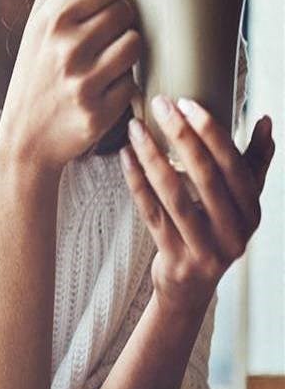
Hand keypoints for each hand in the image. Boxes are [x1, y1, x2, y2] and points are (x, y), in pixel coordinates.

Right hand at [0, 0, 141, 175]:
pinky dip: (122, 84)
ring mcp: (83, 80)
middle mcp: (65, 46)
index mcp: (50, 18)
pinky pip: (133, 80)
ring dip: (124, 52)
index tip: (97, 8)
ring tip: (102, 62)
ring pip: (134, 43)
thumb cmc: (35, 69)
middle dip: (118, 22)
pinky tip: (101, 89)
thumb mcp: (38, 21)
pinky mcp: (100, 111)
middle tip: (99, 39)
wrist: (25, 136)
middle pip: (126, 10)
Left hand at [119, 96, 275, 316]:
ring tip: (134, 127)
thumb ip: (253, 163)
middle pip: (205, 177)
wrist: (190, 286)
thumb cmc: (215, 230)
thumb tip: (264, 120)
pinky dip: (136, 182)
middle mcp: (234, 231)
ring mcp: (204, 247)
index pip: (234, 165)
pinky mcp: (174, 256)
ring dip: (152, 156)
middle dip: (181, 136)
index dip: (212, 132)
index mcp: (252, 211)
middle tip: (159, 103)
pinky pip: (150, 212)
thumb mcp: (240, 202)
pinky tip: (124, 156)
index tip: (188, 102)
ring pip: (174, 194)